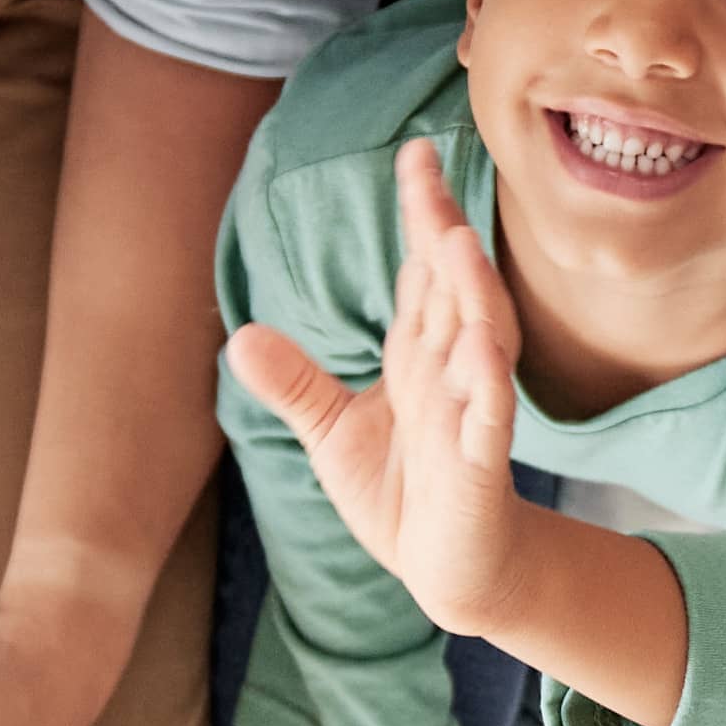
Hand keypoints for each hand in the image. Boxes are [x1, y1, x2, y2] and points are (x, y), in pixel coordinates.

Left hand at [221, 139, 533, 633]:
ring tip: (455, 244)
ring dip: (470, 295)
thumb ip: (295, 383)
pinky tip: (480, 353)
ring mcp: (470, 415)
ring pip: (478, 343)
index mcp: (420, 353)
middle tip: (431, 176)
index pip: (423, 270)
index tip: (416, 153)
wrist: (450, 573)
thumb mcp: (333, 432)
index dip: (422, 213)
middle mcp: (451, 370)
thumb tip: (238, 335)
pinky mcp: (479, 467)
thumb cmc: (402, 494)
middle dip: (445, 233)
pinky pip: (487, 421)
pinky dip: (486, 387)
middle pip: (453, 289)